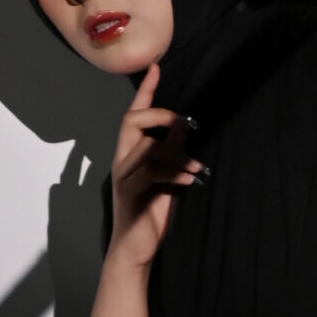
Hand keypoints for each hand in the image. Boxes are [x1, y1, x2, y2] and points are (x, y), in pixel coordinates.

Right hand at [106, 63, 204, 268]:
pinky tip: (186, 183)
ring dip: (177, 156)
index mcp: (131, 154)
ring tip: (194, 171)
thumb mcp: (168, 177)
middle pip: (131, 121)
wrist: (136, 248)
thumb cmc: (150, 213)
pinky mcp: (129, 192)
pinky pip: (150, 171)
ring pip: (147, 147)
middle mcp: (122, 161)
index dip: (146, 92)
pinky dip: (173, 174)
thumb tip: (183, 127)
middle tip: (183, 125)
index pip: (135, 116)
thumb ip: (172, 152)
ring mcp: (123, 176)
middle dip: (159, 116)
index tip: (156, 68)